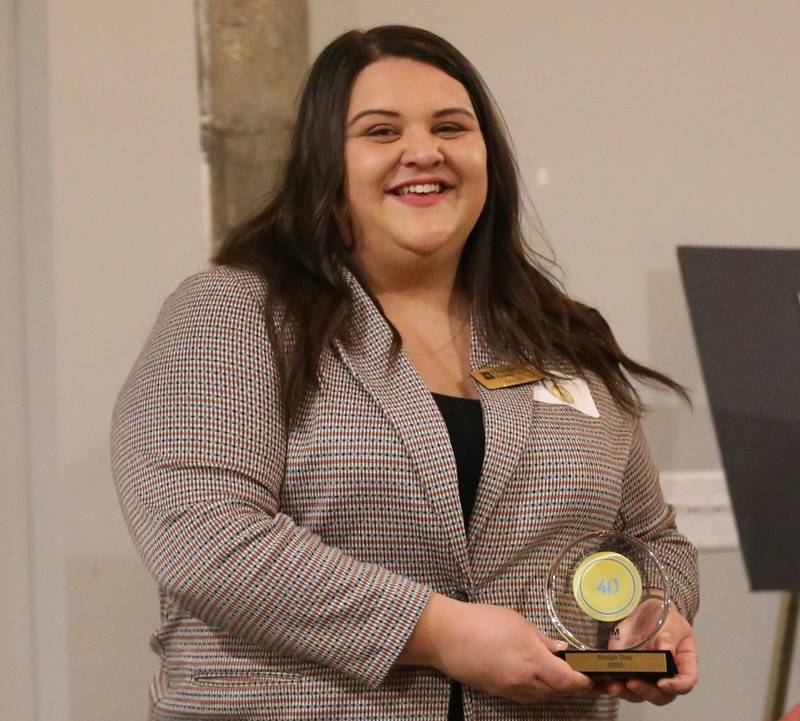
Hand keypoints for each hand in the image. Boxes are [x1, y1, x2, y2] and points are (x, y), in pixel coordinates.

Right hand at [400, 594, 592, 702]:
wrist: (447, 636)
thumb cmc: (483, 620)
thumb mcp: (517, 621)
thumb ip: (541, 638)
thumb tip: (559, 649)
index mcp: (533, 660)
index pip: (568, 681)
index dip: (583, 682)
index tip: (591, 677)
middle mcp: (524, 681)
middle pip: (557, 692)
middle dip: (570, 686)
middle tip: (578, 675)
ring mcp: (510, 689)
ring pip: (541, 697)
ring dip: (553, 690)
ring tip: (557, 676)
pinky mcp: (497, 692)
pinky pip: (524, 696)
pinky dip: (535, 691)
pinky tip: (533, 678)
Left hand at [601, 603, 697, 704]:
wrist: (646, 612)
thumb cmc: (665, 618)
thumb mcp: (671, 624)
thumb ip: (669, 638)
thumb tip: (665, 653)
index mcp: (683, 665)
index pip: (686, 682)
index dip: (676, 686)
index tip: (662, 683)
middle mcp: (666, 676)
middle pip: (662, 695)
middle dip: (646, 691)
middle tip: (632, 683)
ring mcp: (646, 676)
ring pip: (640, 694)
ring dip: (627, 693)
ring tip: (614, 686)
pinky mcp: (628, 671)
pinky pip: (622, 685)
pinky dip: (613, 686)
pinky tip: (604, 684)